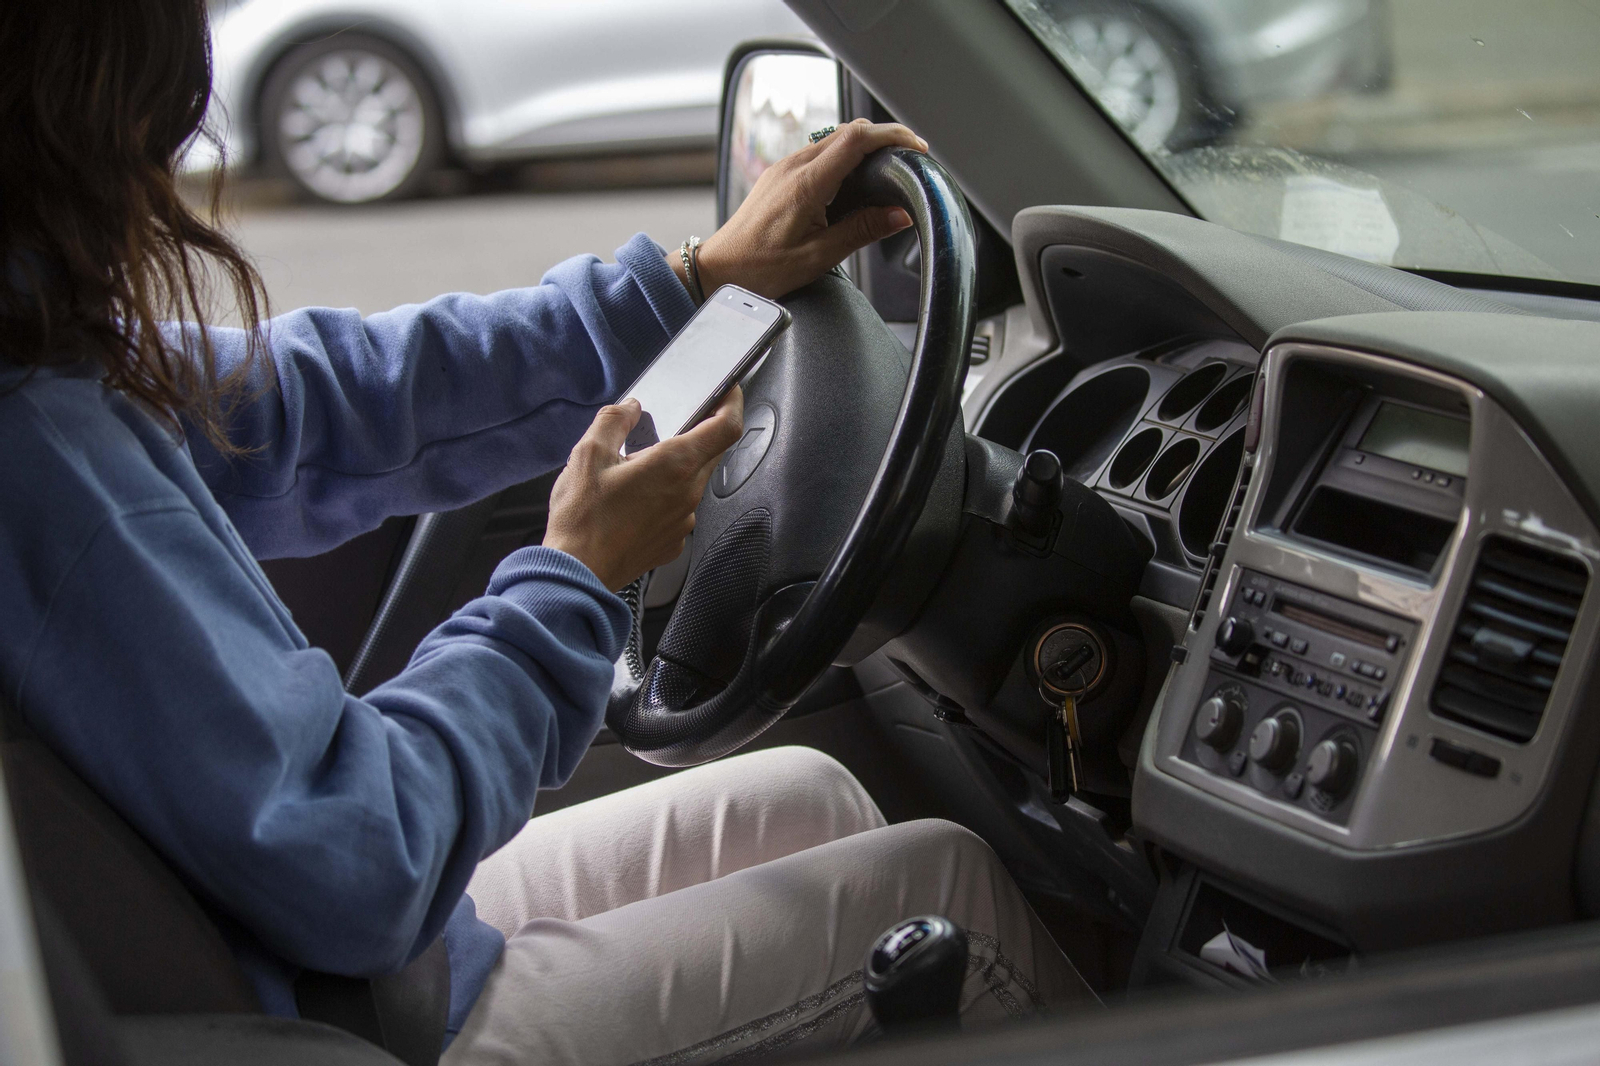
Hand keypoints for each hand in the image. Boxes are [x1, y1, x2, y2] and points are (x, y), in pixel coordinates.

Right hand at [543, 388, 744, 590]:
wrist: (577, 573)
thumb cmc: (583, 518)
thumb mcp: (588, 454)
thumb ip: (615, 421)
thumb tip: (631, 407)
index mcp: (675, 465)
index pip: (726, 427)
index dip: (732, 403)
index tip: (728, 391)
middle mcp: (688, 493)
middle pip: (712, 452)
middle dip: (701, 433)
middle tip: (677, 421)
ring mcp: (684, 521)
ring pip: (694, 481)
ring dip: (678, 467)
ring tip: (640, 467)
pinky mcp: (674, 541)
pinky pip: (681, 509)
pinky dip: (666, 496)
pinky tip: (636, 499)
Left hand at [674, 119, 927, 300]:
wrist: (719, 269)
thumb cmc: (761, 268)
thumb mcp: (818, 256)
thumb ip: (861, 231)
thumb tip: (899, 215)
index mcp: (806, 184)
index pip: (857, 139)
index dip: (892, 136)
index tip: (916, 147)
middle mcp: (794, 167)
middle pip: (848, 132)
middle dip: (885, 138)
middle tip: (910, 158)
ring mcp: (784, 167)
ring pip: (833, 140)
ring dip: (864, 146)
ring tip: (889, 168)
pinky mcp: (780, 175)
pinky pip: (819, 153)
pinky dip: (845, 157)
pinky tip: (856, 180)